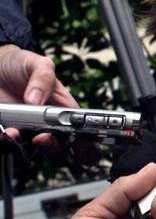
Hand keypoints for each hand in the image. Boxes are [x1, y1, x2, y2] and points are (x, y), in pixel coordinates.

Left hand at [0, 44, 98, 163]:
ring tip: (14, 133)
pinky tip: (3, 131)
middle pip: (60, 151)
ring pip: (33, 154)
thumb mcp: (38, 64)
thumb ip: (43, 78)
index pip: (82, 134)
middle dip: (54, 149)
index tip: (77, 140)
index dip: (86, 145)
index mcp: (64, 111)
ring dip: (25, 148)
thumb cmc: (21, 65)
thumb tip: (36, 99)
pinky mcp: (6, 132)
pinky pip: (7, 146)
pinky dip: (5, 143)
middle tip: (43, 137)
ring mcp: (27, 131)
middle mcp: (48, 125)